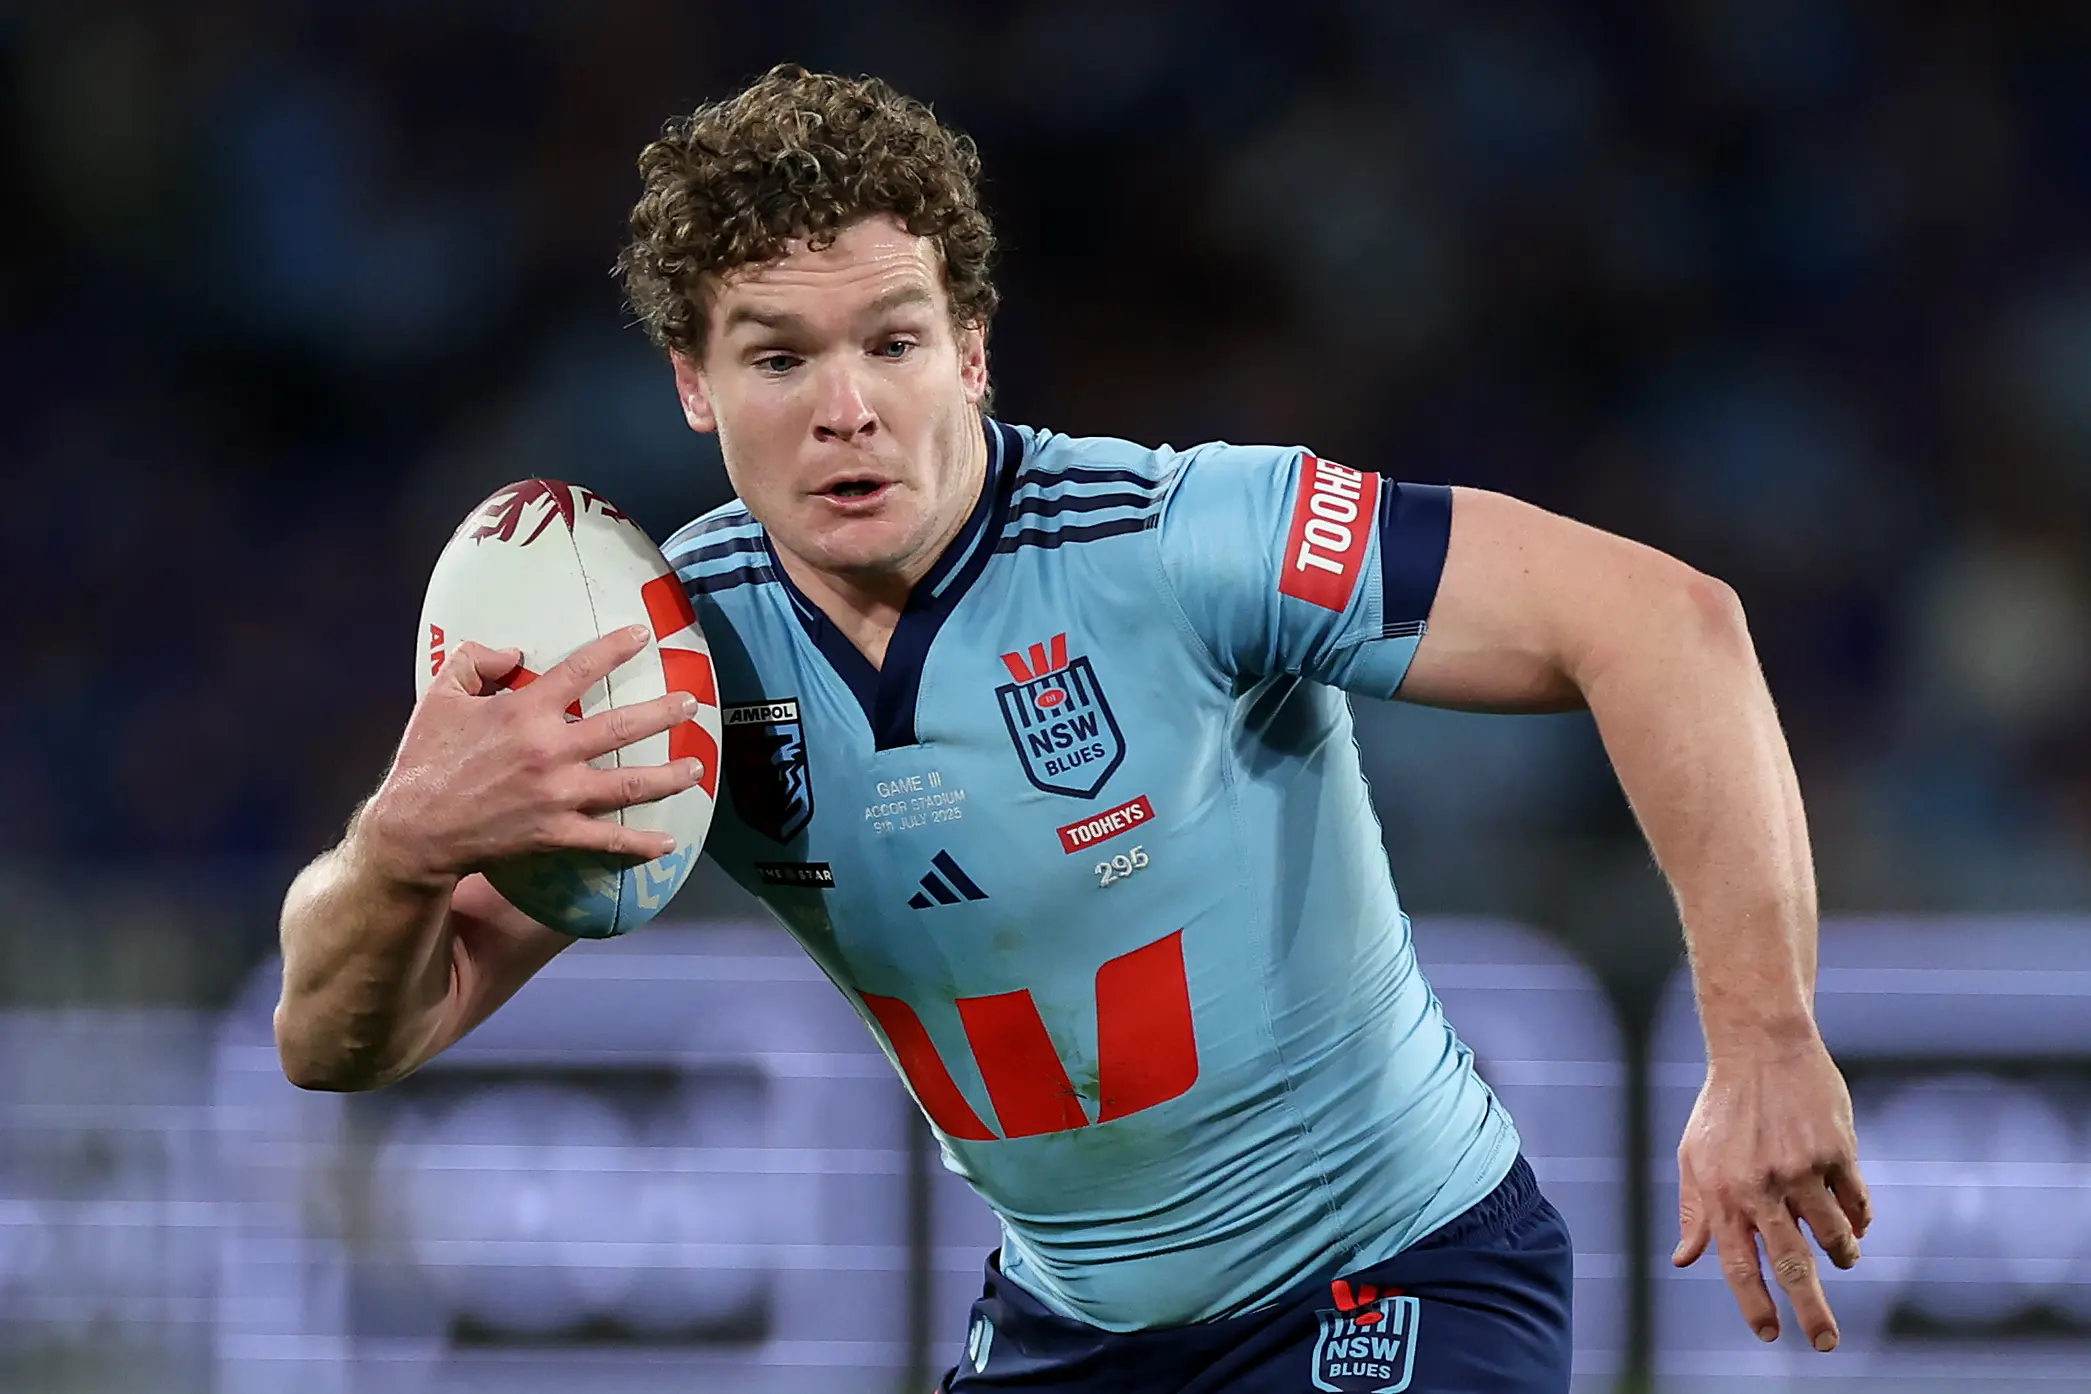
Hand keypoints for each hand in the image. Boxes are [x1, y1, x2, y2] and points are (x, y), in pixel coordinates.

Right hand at [361, 627, 705, 879]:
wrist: (414, 830)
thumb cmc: (425, 759)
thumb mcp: (440, 695)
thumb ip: (474, 660)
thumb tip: (514, 651)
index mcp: (524, 711)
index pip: (580, 670)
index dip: (614, 649)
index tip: (643, 636)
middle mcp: (550, 750)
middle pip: (622, 727)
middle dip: (664, 713)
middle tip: (692, 704)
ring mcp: (558, 795)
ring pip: (628, 783)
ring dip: (669, 775)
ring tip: (697, 767)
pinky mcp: (556, 833)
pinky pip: (607, 839)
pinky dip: (640, 844)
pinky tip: (669, 844)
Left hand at [1672, 1033, 1871, 1351]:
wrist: (1760, 1046)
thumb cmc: (1723, 1108)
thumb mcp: (1694, 1156)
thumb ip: (1695, 1211)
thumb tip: (1685, 1259)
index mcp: (1722, 1192)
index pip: (1738, 1263)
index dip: (1755, 1304)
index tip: (1771, 1334)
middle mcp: (1761, 1186)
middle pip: (1792, 1264)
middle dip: (1812, 1312)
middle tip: (1827, 1343)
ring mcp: (1802, 1169)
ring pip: (1835, 1237)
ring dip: (1843, 1256)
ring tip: (1845, 1257)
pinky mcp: (1838, 1151)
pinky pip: (1858, 1205)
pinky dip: (1860, 1220)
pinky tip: (1856, 1221)